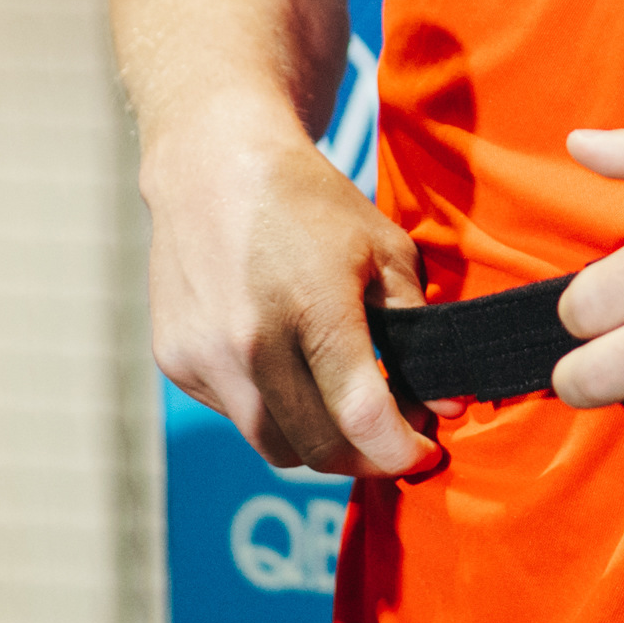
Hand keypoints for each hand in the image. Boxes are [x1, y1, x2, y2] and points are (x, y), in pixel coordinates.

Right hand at [140, 116, 438, 479]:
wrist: (212, 164)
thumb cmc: (309, 202)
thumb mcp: (383, 249)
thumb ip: (418, 327)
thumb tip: (447, 404)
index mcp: (313, 309)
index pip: (362, 417)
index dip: (402, 451)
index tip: (425, 455)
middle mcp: (250, 343)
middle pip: (317, 448)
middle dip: (365, 458)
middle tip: (390, 437)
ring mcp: (206, 357)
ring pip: (272, 444)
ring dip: (316, 443)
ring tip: (343, 413)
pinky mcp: (176, 362)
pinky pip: (235, 414)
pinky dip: (269, 409)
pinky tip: (287, 369)